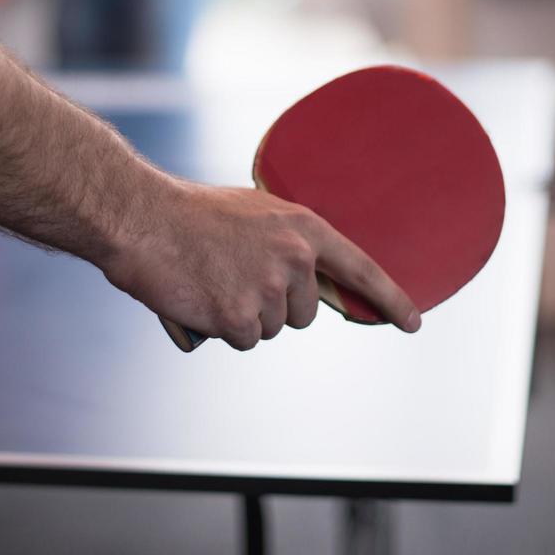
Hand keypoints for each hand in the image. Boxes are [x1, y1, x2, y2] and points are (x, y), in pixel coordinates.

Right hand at [103, 181, 420, 350]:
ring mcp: (269, 289)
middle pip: (302, 312)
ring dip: (241, 316)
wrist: (142, 217)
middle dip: (271, 305)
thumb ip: (286, 244)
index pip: (360, 269)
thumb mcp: (254, 215)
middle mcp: (295, 258)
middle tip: (231, 274)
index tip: (412, 323)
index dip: (390, 299)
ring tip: (210, 280)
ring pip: (268, 329)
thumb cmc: (190, 214)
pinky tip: (200, 298)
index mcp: (303, 227)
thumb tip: (303, 280)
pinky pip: (241, 340)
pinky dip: (218, 328)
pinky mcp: (241, 317)